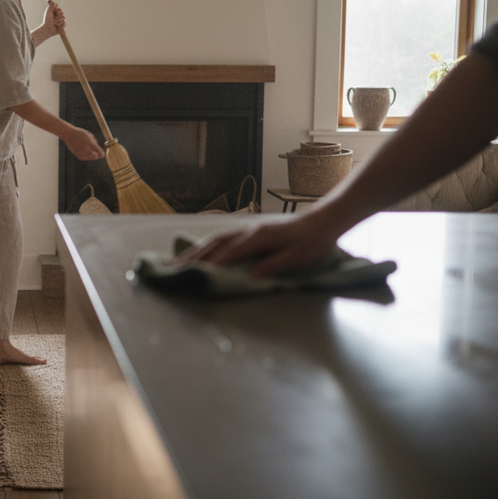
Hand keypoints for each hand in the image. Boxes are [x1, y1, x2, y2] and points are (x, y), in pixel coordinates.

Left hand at [32, 0, 66, 44]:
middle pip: (62, 13)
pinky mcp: (61, 26)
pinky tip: (58, 25)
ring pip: (63, 18)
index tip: (54, 12)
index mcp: (54, 13)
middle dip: (58, 16)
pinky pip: (64, 23)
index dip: (57, 10)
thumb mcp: (48, 10)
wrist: (47, 28)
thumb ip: (51, 5)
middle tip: (54, 18)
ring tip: (54, 23)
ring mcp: (59, 21)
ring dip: (58, 20)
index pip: (60, 9)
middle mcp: (57, 17)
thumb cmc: (47, 19)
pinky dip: (61, 24)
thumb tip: (51, 1)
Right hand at [63, 125, 104, 160]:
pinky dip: (87, 157)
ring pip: (90, 158)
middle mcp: (86, 148)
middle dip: (98, 155)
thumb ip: (95, 142)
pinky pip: (84, 158)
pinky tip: (87, 153)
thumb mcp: (89, 135)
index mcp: (90, 143)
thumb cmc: (80, 133)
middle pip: (95, 156)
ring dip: (93, 156)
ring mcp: (81, 152)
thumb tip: (98, 148)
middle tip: (99, 154)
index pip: (98, 151)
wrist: (69, 134)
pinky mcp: (77, 154)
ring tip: (93, 153)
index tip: (103, 154)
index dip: (102, 153)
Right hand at [176, 214, 339, 277]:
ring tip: (180, 261)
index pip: (229, 253)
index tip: (195, 275)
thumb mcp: (298, 257)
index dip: (211, 265)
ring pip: (217, 240)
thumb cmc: (312, 241)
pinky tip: (202, 252)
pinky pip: (223, 239)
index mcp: (259, 238)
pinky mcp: (250, 232)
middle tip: (175, 269)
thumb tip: (251, 276)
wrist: (322, 221)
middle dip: (195, 257)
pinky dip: (208, 246)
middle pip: (216, 244)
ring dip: (197, 251)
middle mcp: (249, 232)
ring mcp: (248, 230)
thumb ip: (274, 265)